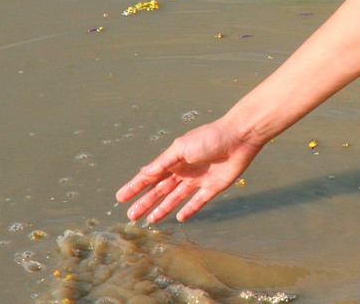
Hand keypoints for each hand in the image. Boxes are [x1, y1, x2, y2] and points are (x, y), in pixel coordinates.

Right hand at [115, 119, 262, 222]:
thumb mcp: (180, 149)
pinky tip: (179, 217)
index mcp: (174, 159)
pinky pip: (198, 201)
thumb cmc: (208, 138)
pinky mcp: (213, 187)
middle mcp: (184, 170)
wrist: (239, 137)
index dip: (136, 187)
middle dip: (146, 202)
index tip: (120, 197)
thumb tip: (142, 174)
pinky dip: (189, 209)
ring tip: (150, 220)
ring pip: (176, 198)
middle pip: (161, 189)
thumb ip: (162, 163)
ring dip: (163, 208)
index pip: (150, 176)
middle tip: (131, 215)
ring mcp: (198, 179)